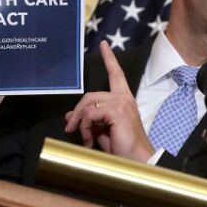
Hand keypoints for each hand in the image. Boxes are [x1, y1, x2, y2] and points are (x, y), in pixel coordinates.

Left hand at [64, 40, 154, 161]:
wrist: (136, 161)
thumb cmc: (123, 148)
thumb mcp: (101, 131)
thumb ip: (90, 120)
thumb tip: (71, 115)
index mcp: (123, 99)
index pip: (116, 74)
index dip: (109, 59)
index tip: (103, 45)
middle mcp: (123, 98)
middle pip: (90, 95)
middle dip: (77, 113)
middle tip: (70, 129)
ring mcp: (121, 102)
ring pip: (88, 104)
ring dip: (80, 122)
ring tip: (84, 138)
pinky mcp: (117, 110)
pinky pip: (91, 113)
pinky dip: (85, 127)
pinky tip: (90, 141)